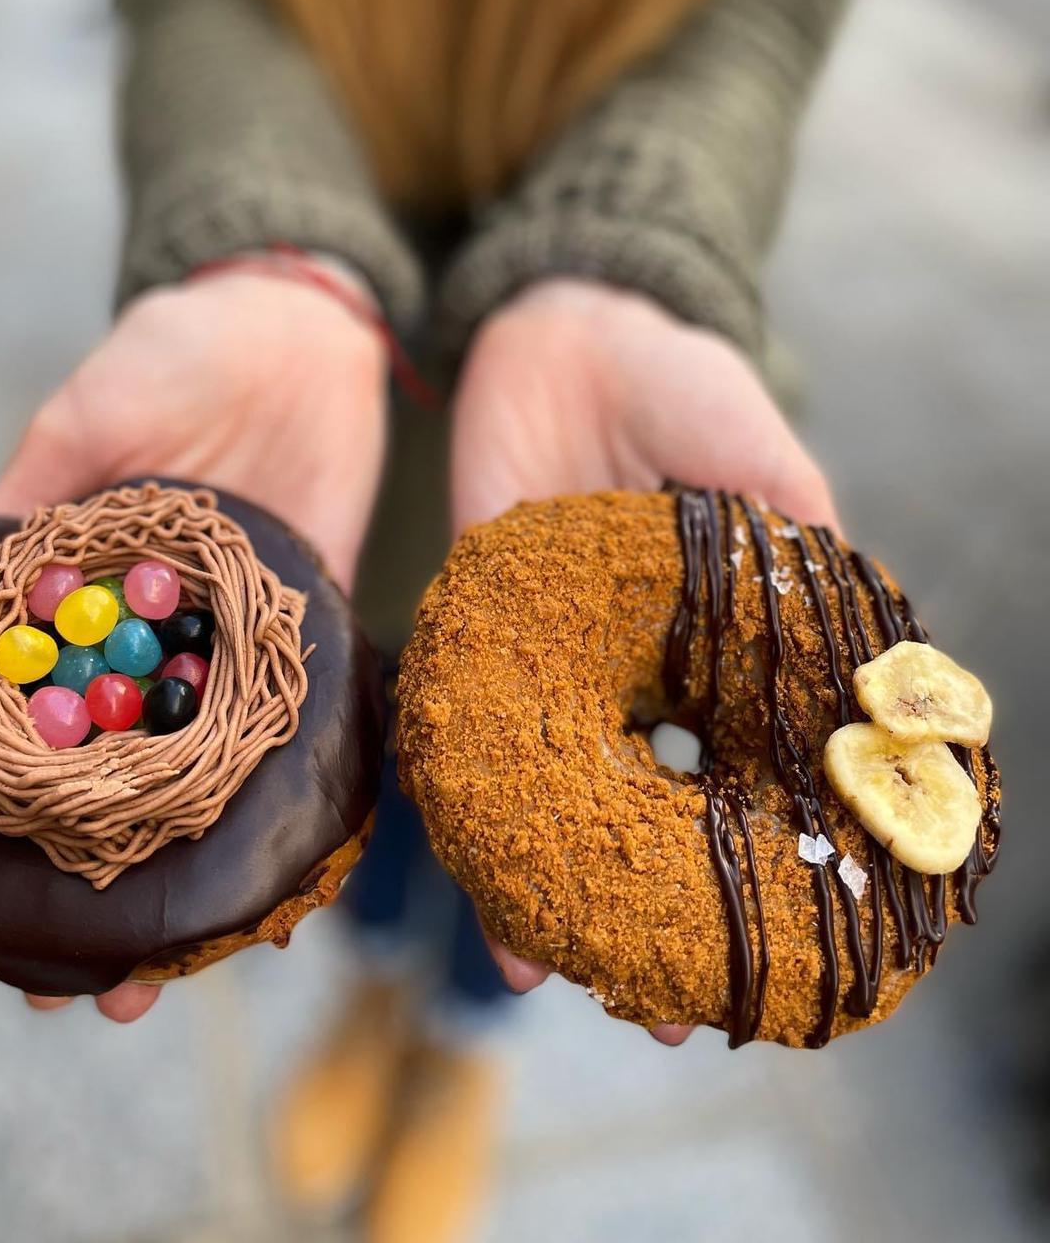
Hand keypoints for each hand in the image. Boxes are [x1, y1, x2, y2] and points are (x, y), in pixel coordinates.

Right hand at [0, 261, 387, 1019]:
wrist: (298, 321)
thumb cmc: (177, 349)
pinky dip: (288, 813)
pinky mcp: (309, 633)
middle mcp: (148, 646)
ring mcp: (229, 650)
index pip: (16, 735)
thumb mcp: (93, 409)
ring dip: (174, 885)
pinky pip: (297, 736)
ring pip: (196, 789)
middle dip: (76, 893)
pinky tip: (276, 899)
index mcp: (76, 603)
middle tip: (51, 996)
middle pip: (104, 790)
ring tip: (149, 983)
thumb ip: (43, 484)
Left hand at [451, 279, 838, 1040]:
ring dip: (556, 882)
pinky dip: (468, 798)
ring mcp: (553, 657)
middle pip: (647, 805)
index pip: (746, 771)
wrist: (561, 326)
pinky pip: (470, 726)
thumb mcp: (756, 464)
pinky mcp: (476, 628)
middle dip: (653, 905)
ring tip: (562, 978)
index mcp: (716, 647)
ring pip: (556, 789)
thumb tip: (870, 663)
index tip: (783, 943)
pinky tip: (470, 878)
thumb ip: (799, 558)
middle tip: (666, 1011)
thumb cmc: (680, 385)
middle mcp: (636, 672)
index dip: (764, 855)